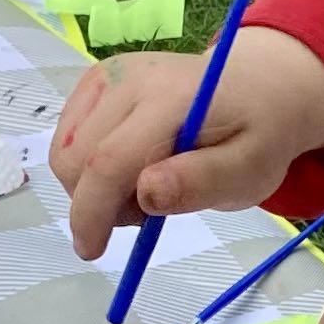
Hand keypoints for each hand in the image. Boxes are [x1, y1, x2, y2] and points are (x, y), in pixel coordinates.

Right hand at [47, 29, 323, 258]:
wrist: (259, 87)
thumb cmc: (256, 135)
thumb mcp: (249, 171)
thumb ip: (201, 182)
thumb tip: (147, 192)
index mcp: (170, 98)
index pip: (109, 161)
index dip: (92, 212)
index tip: (92, 249)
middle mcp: (130, 77)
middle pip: (75, 157)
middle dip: (97, 201)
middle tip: (147, 213)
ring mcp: (109, 74)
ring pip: (65, 149)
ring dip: (92, 185)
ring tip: (144, 186)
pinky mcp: (98, 80)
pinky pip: (68, 136)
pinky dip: (89, 164)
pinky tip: (130, 164)